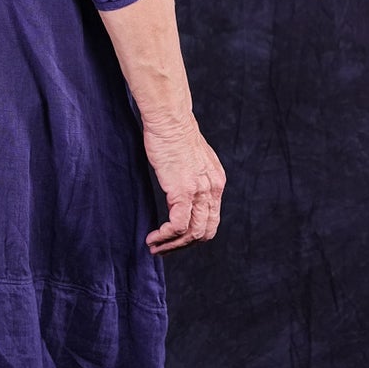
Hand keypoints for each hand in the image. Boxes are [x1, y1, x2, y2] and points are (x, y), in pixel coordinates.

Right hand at [140, 113, 224, 252]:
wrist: (169, 118)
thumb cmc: (172, 133)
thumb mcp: (189, 159)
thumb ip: (190, 176)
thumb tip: (179, 188)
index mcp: (215, 182)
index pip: (211, 220)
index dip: (193, 235)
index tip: (174, 238)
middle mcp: (212, 189)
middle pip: (205, 232)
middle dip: (183, 246)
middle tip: (163, 248)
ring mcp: (199, 191)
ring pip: (192, 233)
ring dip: (172, 245)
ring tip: (155, 247)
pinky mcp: (183, 191)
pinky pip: (178, 226)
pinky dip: (165, 236)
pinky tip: (153, 237)